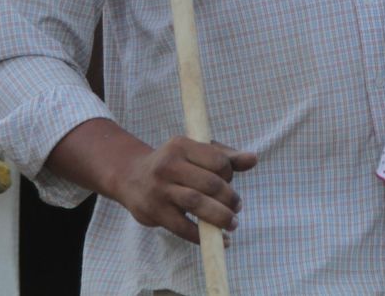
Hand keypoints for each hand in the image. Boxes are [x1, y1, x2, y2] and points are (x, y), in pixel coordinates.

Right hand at [108, 136, 257, 243]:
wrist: (131, 177)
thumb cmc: (174, 163)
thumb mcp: (196, 152)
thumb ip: (226, 156)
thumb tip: (254, 159)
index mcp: (181, 145)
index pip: (217, 160)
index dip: (230, 173)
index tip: (230, 182)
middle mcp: (168, 164)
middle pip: (210, 183)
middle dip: (229, 198)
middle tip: (237, 207)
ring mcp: (159, 189)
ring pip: (197, 204)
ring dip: (220, 217)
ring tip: (232, 223)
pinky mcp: (154, 212)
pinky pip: (183, 227)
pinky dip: (204, 236)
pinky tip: (220, 240)